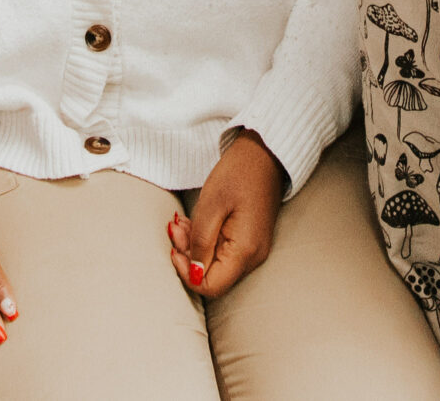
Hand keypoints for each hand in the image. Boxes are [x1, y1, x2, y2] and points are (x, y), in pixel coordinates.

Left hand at [167, 132, 284, 298]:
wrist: (264, 153)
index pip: (211, 286)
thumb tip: (194, 274)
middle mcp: (253, 256)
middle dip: (187, 255)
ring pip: (215, 262)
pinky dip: (204, 239)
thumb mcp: (211, 206)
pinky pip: (222, 250)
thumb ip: (201, 243)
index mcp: (245, 251)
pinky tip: (194, 221)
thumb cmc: (238, 174)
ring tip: (181, 220)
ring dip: (193, 245)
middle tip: (175, 227)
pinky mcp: (249, 239)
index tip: (174, 248)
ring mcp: (253, 248)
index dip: (187, 273)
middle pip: (212, 275)